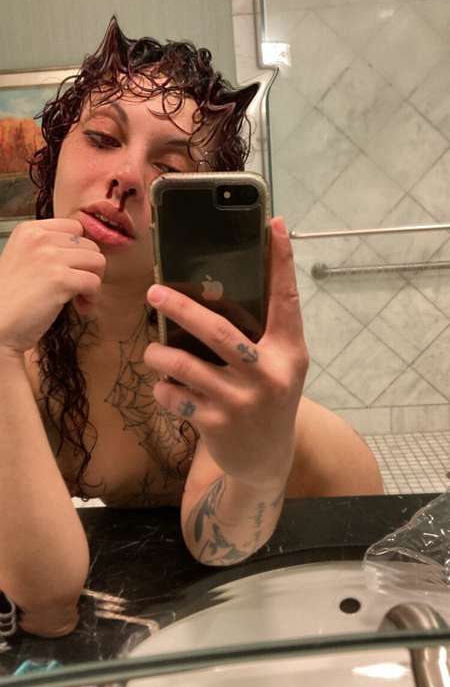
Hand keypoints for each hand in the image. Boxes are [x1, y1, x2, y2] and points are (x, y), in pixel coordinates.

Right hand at [0, 219, 105, 353]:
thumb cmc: (10, 299)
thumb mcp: (23, 259)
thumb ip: (47, 249)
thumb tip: (82, 251)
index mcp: (29, 230)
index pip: (75, 227)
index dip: (79, 250)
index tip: (73, 268)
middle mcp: (39, 238)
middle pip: (90, 245)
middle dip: (88, 268)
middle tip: (77, 288)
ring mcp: (50, 257)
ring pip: (97, 261)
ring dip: (93, 282)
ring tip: (79, 298)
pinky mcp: (60, 279)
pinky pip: (94, 283)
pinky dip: (92, 299)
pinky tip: (80, 308)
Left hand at [144, 217, 307, 489]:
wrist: (267, 460)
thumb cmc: (267, 398)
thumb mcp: (277, 365)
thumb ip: (260, 333)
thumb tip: (213, 288)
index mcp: (288, 353)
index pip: (286, 301)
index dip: (281, 263)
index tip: (274, 225)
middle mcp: (269, 375)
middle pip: (218, 331)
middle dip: (180, 308)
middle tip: (154, 293)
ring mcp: (242, 402)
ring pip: (184, 365)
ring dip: (159, 354)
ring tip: (154, 350)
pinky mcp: (216, 424)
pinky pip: (173, 395)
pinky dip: (163, 388)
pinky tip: (167, 387)